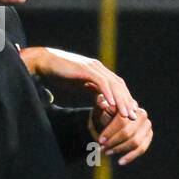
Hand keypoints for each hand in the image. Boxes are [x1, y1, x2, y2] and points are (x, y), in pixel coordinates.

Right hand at [24, 46, 138, 119]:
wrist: (44, 62)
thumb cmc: (60, 74)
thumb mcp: (81, 83)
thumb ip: (91, 89)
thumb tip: (99, 101)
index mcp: (99, 72)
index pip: (118, 86)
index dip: (125, 99)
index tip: (131, 113)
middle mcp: (99, 68)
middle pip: (119, 85)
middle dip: (127, 101)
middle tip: (133, 116)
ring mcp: (93, 68)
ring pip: (113, 85)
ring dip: (121, 100)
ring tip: (125, 114)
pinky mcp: (85, 69)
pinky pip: (100, 82)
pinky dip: (107, 93)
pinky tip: (111, 105)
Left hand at [92, 98, 152, 164]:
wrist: (119, 118)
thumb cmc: (109, 114)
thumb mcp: (103, 108)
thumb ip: (102, 105)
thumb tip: (103, 104)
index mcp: (131, 106)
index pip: (121, 121)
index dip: (110, 132)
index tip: (100, 140)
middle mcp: (142, 115)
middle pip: (128, 133)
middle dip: (113, 142)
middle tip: (102, 148)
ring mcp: (148, 126)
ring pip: (135, 142)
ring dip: (120, 149)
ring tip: (107, 153)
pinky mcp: (149, 136)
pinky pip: (141, 149)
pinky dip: (130, 157)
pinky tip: (120, 162)